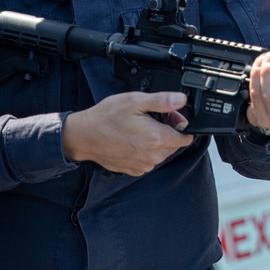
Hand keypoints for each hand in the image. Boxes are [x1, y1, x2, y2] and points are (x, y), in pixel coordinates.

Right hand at [62, 91, 193, 175]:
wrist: (83, 136)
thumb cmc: (106, 118)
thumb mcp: (135, 101)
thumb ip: (162, 101)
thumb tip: (181, 100)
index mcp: (156, 138)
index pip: (186, 137)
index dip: (180, 123)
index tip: (169, 115)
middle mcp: (153, 156)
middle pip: (175, 144)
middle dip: (168, 131)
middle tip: (150, 119)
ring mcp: (144, 165)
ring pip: (162, 152)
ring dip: (156, 141)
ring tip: (139, 129)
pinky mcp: (135, 170)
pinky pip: (149, 159)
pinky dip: (145, 150)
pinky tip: (132, 140)